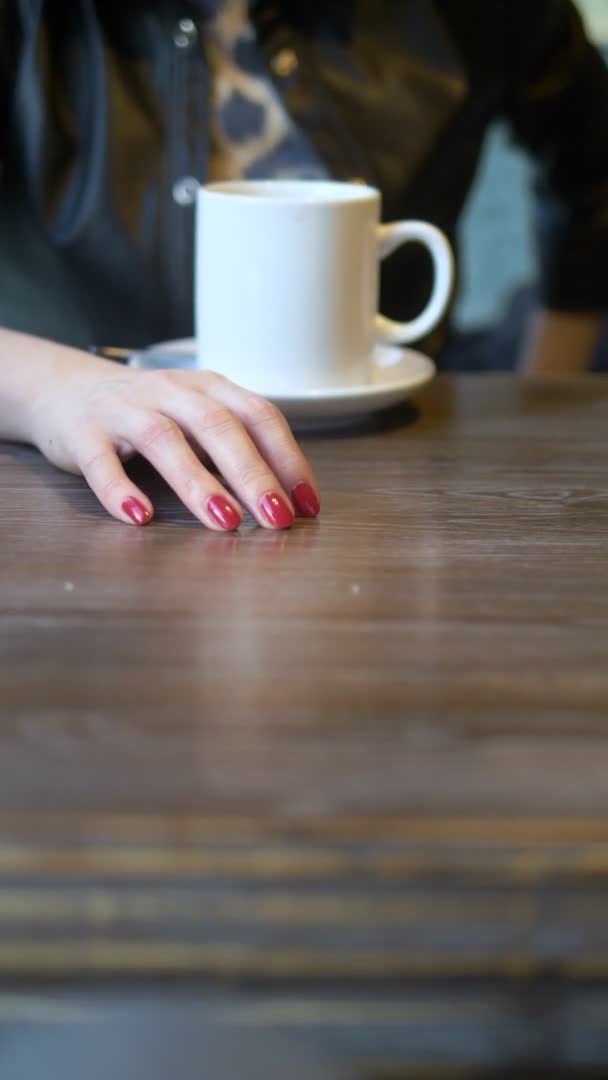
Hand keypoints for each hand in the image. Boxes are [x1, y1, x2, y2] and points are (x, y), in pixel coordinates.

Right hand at [26, 346, 319, 529]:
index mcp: (208, 387)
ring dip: (198, 482)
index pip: (258, 415)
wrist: (65, 392)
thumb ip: (235, 450)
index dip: (287, 458)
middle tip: (277, 516)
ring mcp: (125, 408)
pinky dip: (120, 490)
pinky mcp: (83, 432)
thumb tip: (288, 500)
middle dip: (252, 473)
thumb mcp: (197, 419)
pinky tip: (140, 516)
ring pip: (165, 439)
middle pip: (218, 425)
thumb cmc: (148, 416)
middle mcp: (170, 390)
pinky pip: (101, 461)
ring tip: (225, 521)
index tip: (307, 503)